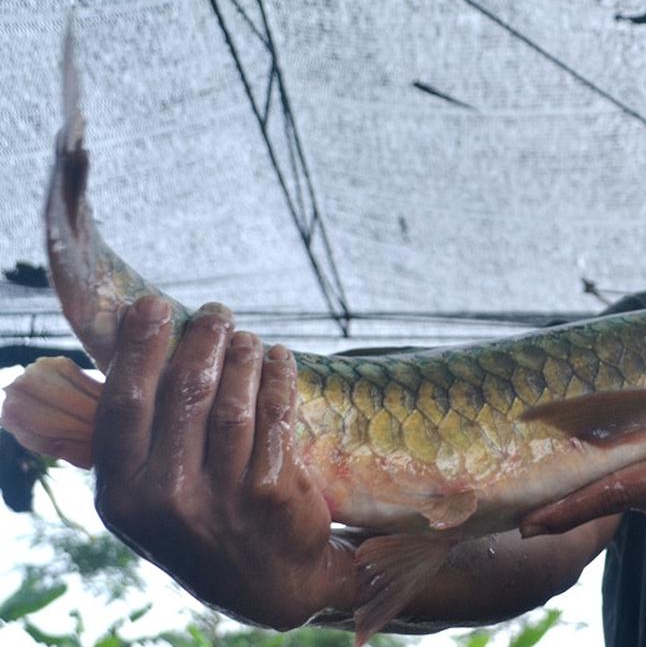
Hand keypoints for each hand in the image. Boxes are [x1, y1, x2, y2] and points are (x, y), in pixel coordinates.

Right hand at [92, 296, 357, 628]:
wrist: (268, 582)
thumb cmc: (200, 525)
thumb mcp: (145, 501)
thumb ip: (134, 443)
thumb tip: (133, 355)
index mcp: (122, 493)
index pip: (124, 404)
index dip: (138, 348)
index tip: (152, 306)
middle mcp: (166, 497)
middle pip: (183, 394)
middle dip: (201, 341)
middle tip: (215, 313)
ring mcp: (222, 496)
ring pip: (232, 402)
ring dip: (242, 356)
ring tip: (246, 336)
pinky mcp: (271, 492)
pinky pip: (274, 418)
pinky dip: (278, 380)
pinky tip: (279, 360)